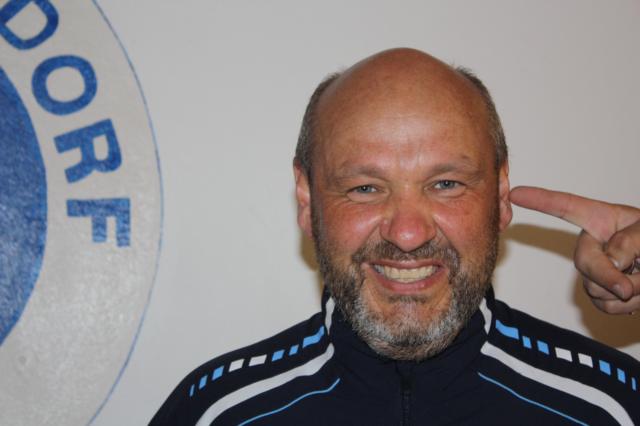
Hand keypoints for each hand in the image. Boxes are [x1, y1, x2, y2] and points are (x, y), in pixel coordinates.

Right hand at [510, 186, 639, 314]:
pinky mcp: (604, 294)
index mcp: (605, 220)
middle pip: (582, 260)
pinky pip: (603, 306)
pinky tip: (639, 298)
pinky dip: (624, 307)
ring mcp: (599, 271)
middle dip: (606, 276)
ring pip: (592, 288)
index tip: (516, 193)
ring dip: (625, 294)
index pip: (567, 207)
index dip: (541, 200)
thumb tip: (608, 262)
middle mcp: (597, 244)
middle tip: (631, 285)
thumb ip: (630, 242)